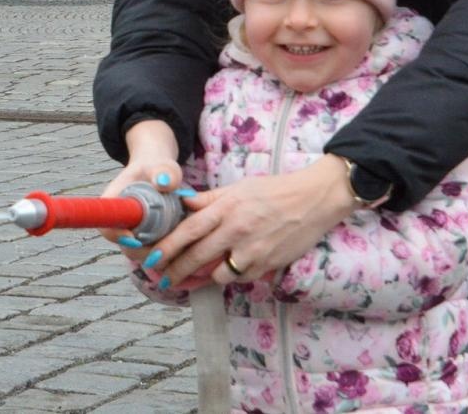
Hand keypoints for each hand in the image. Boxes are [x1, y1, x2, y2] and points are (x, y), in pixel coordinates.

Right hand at [100, 119, 182, 260]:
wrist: (160, 174)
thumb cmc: (158, 168)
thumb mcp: (163, 166)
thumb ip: (165, 171)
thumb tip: (164, 183)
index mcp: (114, 202)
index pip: (105, 225)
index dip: (116, 235)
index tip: (135, 238)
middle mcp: (120, 222)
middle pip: (125, 247)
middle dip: (144, 251)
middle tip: (167, 244)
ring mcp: (133, 234)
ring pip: (141, 254)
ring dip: (158, 253)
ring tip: (178, 241)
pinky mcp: (146, 242)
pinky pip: (153, 254)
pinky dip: (167, 253)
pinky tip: (182, 244)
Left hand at [148, 155, 356, 294]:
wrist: (314, 199)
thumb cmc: (276, 190)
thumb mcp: (240, 187)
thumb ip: (210, 198)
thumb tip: (184, 202)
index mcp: (227, 208)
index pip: (190, 230)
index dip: (169, 247)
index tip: (153, 259)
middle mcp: (237, 230)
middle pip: (198, 256)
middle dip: (177, 271)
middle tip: (163, 280)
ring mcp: (253, 250)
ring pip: (218, 274)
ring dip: (203, 277)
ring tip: (190, 279)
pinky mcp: (268, 264)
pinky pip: (241, 277)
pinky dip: (231, 276)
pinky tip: (224, 272)